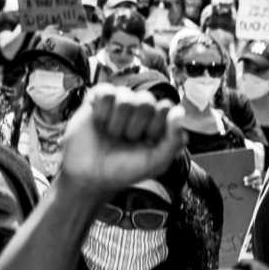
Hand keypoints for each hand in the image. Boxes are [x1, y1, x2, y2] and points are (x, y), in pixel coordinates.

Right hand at [56, 86, 182, 199]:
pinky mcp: (98, 98)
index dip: (155, 126)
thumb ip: (174, 140)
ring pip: (125, 97)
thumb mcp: (155, 163)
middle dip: (135, 126)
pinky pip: (106, 93)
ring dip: (117, 122)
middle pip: (146, 101)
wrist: (89, 176)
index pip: (166, 107)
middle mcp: (140, 109)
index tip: (146, 141)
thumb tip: (179, 112)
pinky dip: (102, 112)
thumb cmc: (122, 170)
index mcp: (157, 121)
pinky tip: (100, 123)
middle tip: (126, 140)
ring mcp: (119, 102)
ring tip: (112, 134)